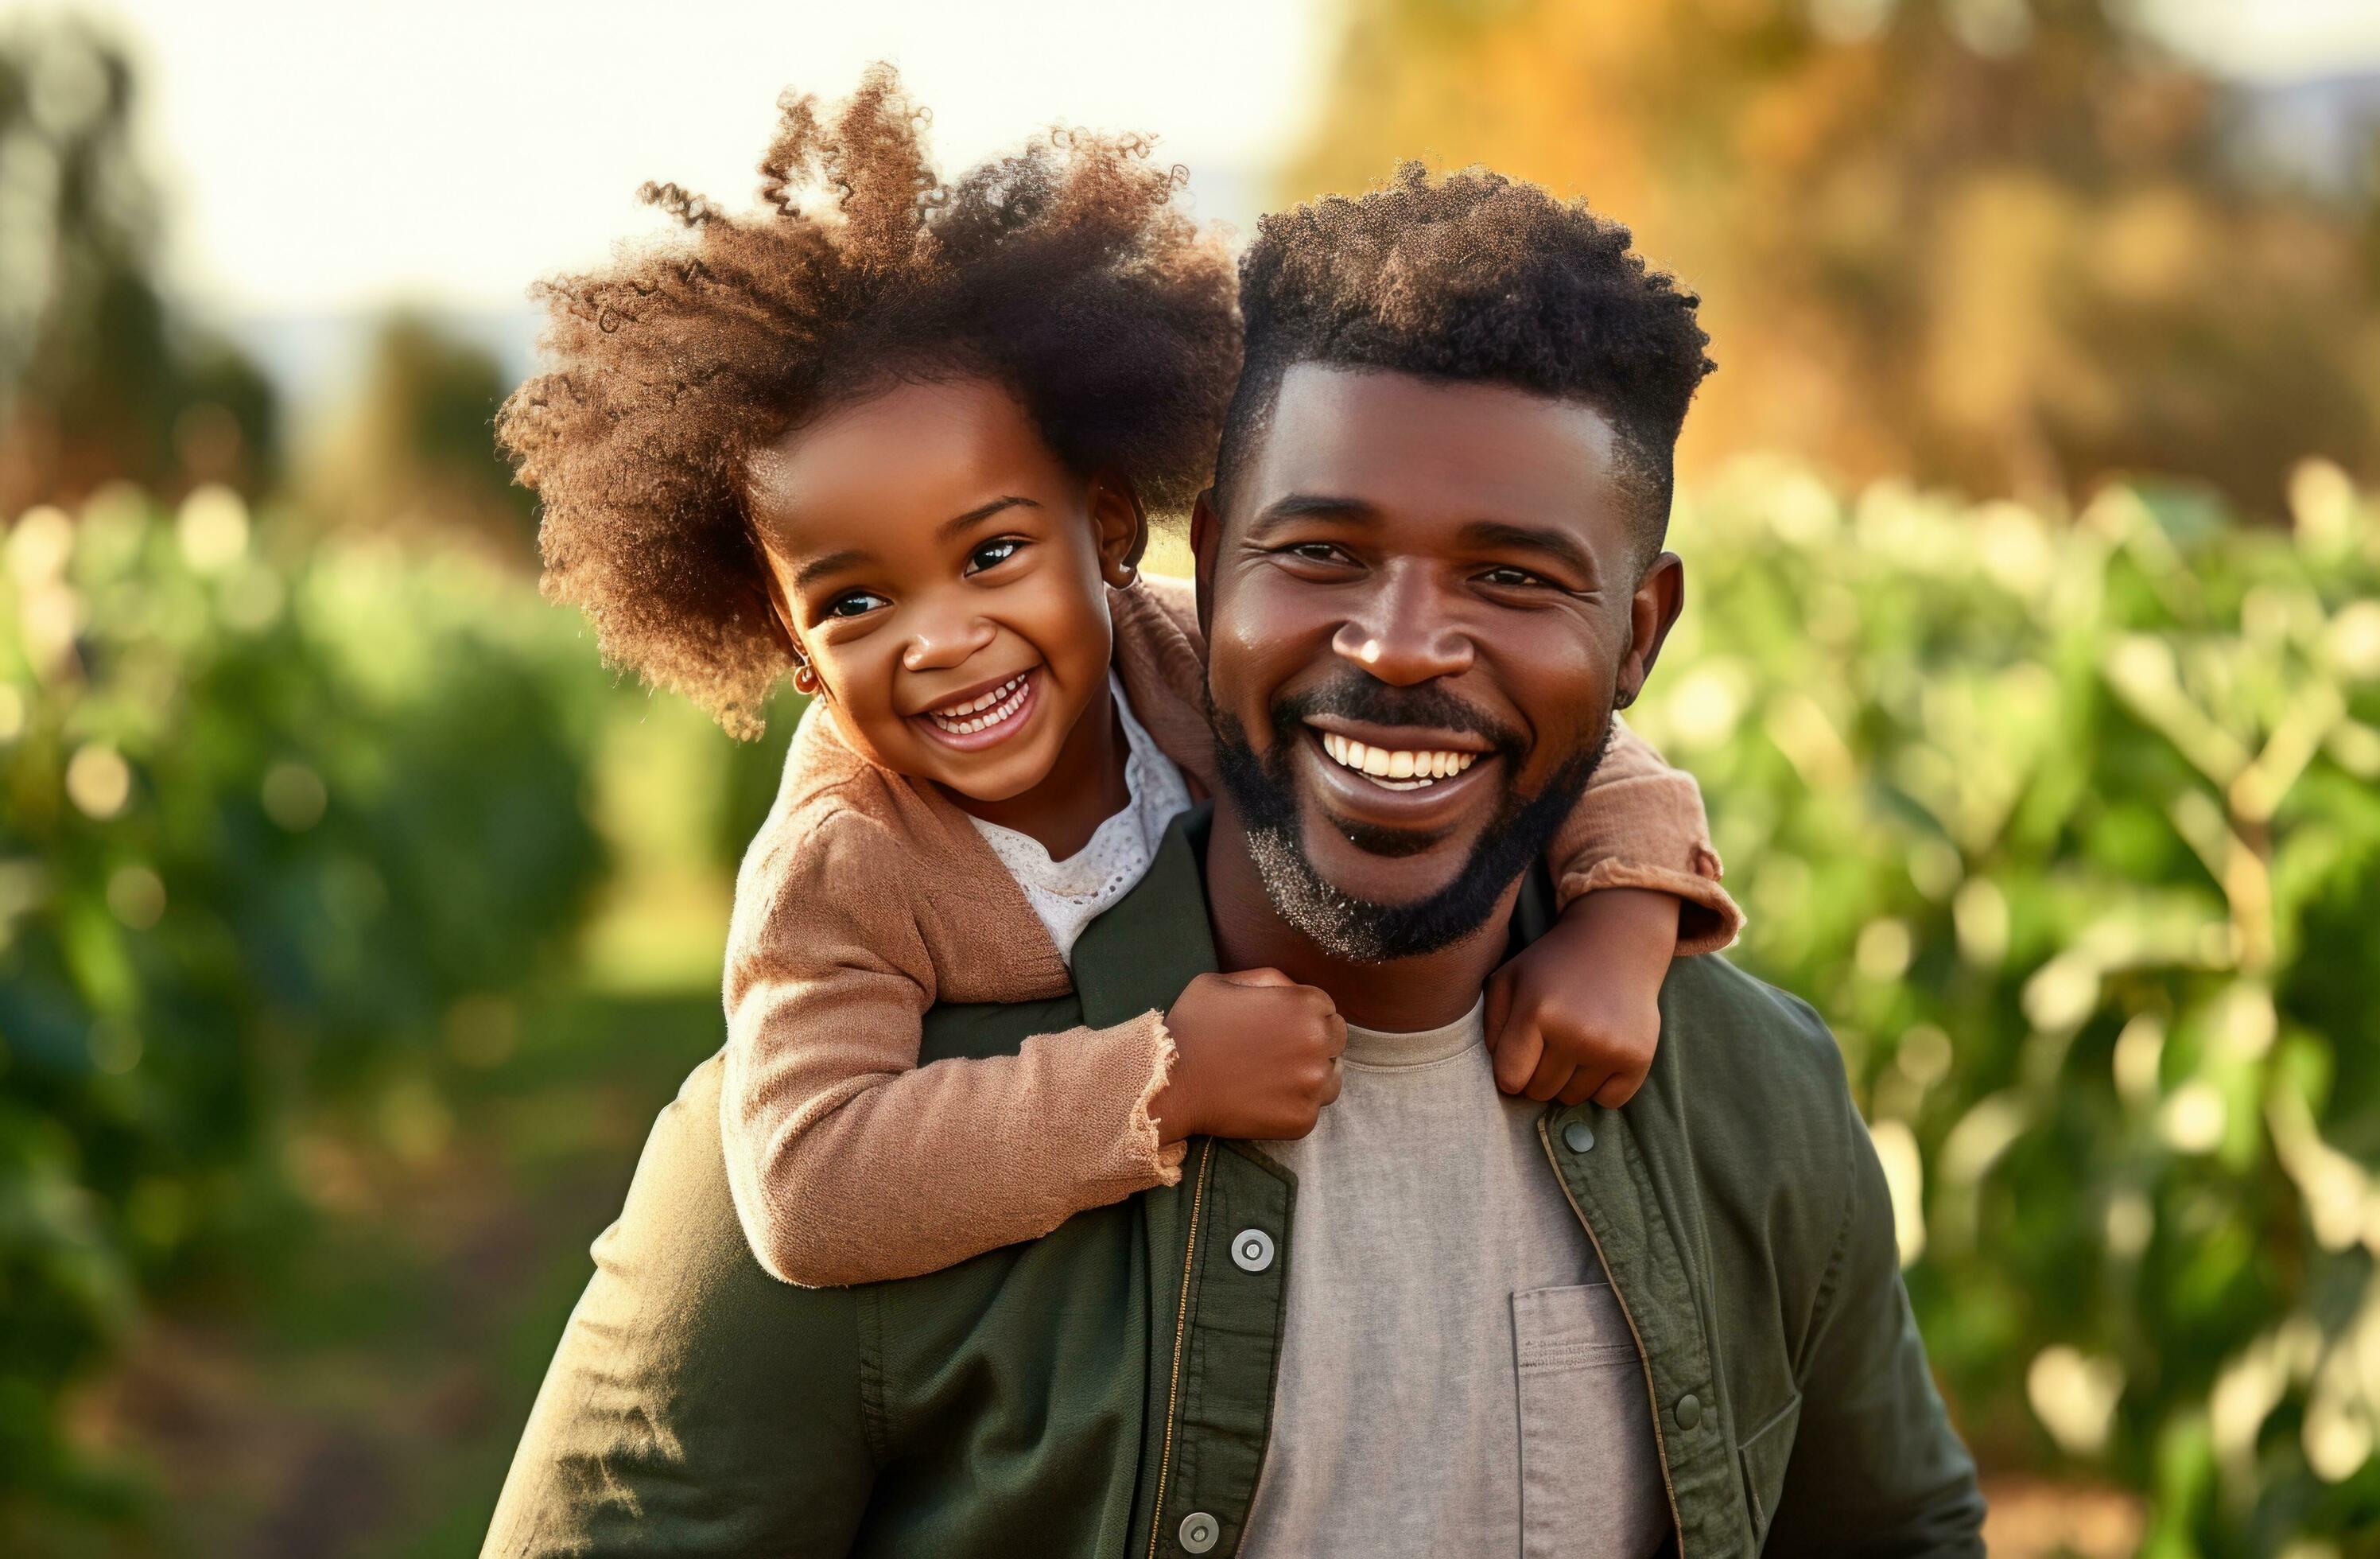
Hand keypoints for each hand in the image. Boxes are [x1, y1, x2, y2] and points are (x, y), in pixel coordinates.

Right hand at [1151, 969, 1345, 1141]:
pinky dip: (1296, 1104)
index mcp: (1304, 1005)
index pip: (1326, 1008)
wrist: (1169, 1083)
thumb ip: (1269, 980)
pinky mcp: (1302, 1119)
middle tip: (1280, 1053)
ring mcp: (1312, 1085)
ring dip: (1312, 1075)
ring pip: (1332, 1077)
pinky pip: (1313, 1109)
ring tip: (1277, 1077)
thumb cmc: (1193, 1027)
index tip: (1280, 1027)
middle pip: (1336, 1041)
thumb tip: (1294, 990)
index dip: (1303, 1016)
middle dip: (1314, 1043)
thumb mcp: (1223, 982)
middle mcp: (1317, 1043)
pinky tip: (1268, 1098)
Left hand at [1485, 888, 1679, 1107]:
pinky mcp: (1638, 1056)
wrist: (1617, 943)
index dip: (1509, 1073)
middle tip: (1547, 1046)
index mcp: (1537, 1012)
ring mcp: (1611, 1047)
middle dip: (1537, 1076)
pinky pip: (1608, 1100)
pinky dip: (1600, 1087)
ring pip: (1572, 1099)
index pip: (1511, 1079)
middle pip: (1540, 1092)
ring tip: (1573, 1045)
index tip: (1518, 1057)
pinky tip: (1599, 1055)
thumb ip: (1492, 1026)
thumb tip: (1502, 1076)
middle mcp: (1576, 1033)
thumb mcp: (1509, 980)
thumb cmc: (1553, 966)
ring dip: (1567, 1081)